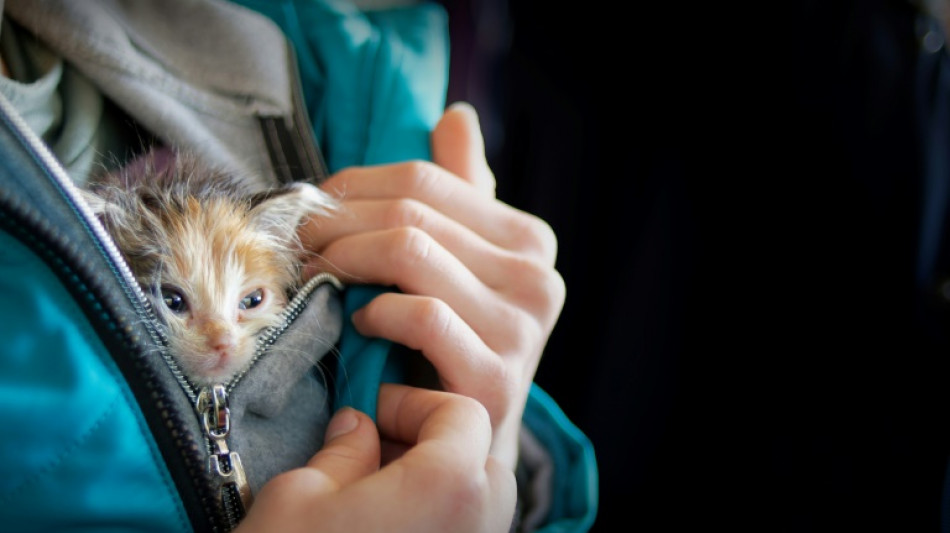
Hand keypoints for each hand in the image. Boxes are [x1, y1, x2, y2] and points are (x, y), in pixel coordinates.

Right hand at [237, 384, 515, 532]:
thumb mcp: (299, 496)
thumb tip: (358, 427)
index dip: (415, 403)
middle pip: (482, 456)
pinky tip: (386, 531)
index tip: (372, 412)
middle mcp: (480, 526)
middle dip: (433, 441)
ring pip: (480, 502)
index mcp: (448, 486)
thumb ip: (342, 449)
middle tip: (375, 450)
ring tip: (375, 495)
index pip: (464, 413)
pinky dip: (438, 522)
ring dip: (438, 483)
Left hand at [301, 102, 564, 469]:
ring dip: (342, 261)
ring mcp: (522, 330)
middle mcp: (537, 279)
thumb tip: (457, 117)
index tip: (312, 212)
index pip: (425, 179)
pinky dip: (373, 313)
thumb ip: (460, 193)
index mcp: (529, 240)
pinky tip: (360, 323)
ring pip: (409, 252)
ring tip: (317, 279)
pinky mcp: (496, 381)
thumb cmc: (449, 348)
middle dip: (335, 222)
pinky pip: (419, 315)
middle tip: (297, 245)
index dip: (352, 187)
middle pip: (410, 213)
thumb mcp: (458, 264)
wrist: (465, 445)